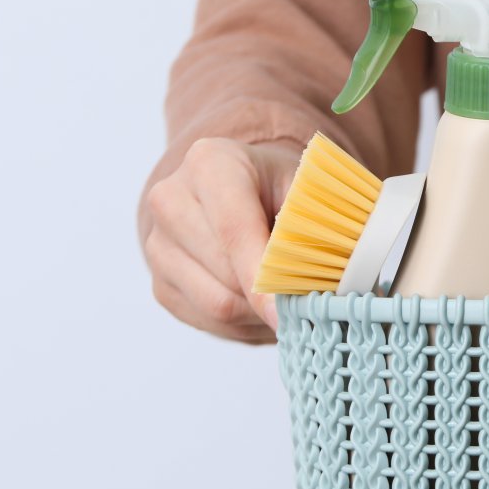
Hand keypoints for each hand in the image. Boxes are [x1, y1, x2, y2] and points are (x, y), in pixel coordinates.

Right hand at [140, 136, 302, 342]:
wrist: (243, 188)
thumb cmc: (282, 188)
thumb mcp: (309, 189)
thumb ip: (315, 226)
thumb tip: (330, 283)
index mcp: (211, 163)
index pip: (235, 230)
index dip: (263, 278)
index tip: (288, 313)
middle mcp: (171, 200)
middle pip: (226, 274)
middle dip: (271, 297)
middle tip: (310, 304)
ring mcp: (158, 244)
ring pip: (215, 303)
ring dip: (259, 315)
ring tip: (289, 304)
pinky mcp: (160, 281)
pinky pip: (206, 320)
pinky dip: (243, 324)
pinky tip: (264, 308)